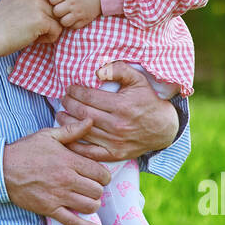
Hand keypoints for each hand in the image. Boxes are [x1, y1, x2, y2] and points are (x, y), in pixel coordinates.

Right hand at [0, 0, 62, 56]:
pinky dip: (50, 37)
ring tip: (39, 32)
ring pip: (62, 14)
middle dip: (63, 9)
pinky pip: (58, 29)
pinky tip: (36, 39)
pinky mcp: (40, 19)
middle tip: (52, 21)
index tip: (57, 4)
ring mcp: (37, 3)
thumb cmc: (2, 21)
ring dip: (54, 25)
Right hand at [3, 119, 108, 224]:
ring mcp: (59, 196)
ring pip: (90, 206)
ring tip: (87, 199)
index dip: (104, 175)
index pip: (100, 173)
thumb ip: (72, 131)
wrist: (3, 169)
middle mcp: (67, 179)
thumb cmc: (25, 151)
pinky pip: (73, 222)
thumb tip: (90, 121)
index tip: (99, 175)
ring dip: (92, 204)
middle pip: (97, 190)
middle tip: (92, 186)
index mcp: (69, 161)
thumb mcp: (48, 135)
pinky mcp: (50, 209)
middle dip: (98, 189)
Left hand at [48, 0, 101, 28]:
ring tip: (67, 13)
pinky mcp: (85, 20)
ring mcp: (79, 14)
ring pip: (63, 22)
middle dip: (57, 9)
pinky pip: (73, 27)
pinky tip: (74, 17)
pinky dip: (72, 24)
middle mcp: (72, 4)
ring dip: (63, 18)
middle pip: (56, 12)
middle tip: (62, 6)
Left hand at [55, 62, 181, 162]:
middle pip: (83, 113)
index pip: (89, 97)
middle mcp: (117, 125)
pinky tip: (67, 136)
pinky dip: (75, 145)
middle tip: (64, 99)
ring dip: (67, 122)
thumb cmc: (148, 101)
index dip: (75, 91)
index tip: (70, 88)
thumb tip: (98, 71)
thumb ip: (118, 70)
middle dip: (69, 104)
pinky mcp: (114, 154)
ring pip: (83, 131)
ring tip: (61, 114)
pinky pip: (89, 152)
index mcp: (121, 106)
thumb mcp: (138, 79)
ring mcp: (115, 142)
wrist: (164, 128)